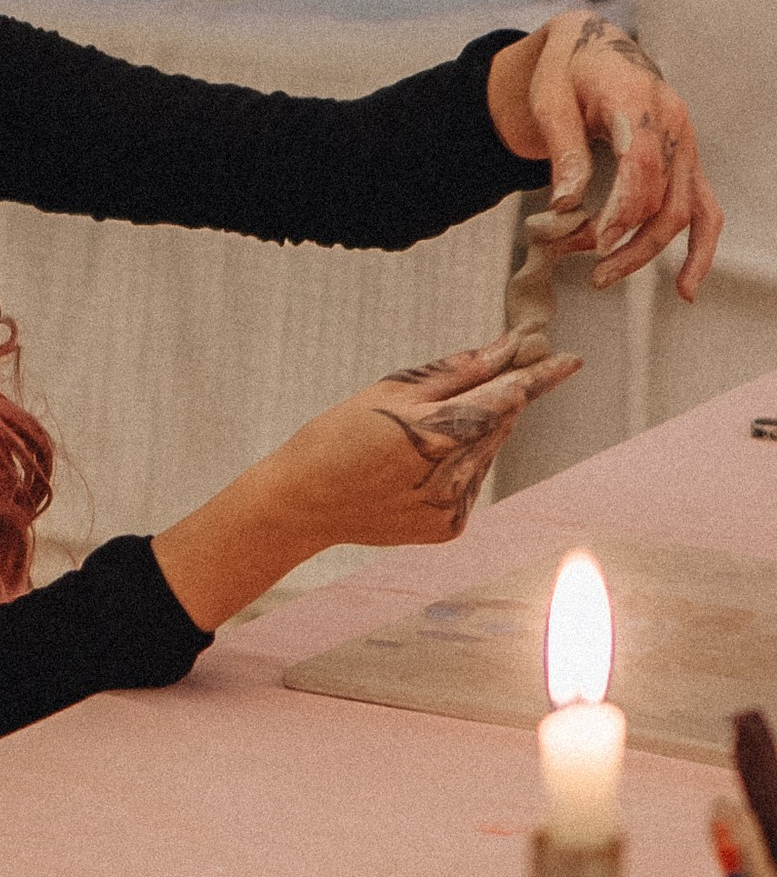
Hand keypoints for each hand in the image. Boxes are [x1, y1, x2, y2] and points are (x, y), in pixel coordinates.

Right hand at [278, 332, 582, 549]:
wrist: (302, 503)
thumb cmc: (337, 436)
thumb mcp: (389, 391)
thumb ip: (455, 372)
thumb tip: (505, 348)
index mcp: (440, 432)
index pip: (508, 396)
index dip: (541, 376)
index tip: (573, 360)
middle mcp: (456, 476)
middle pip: (498, 424)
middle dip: (489, 403)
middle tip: (447, 398)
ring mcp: (454, 506)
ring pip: (485, 454)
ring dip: (469, 437)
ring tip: (414, 440)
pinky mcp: (448, 528)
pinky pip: (469, 485)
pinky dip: (454, 469)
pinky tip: (413, 470)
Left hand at [492, 16, 721, 297]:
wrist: (593, 47)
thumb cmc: (567, 70)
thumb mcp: (548, 100)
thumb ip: (563, 151)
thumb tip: (566, 205)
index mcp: (638, 100)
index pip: (643, 165)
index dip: (622, 209)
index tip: (593, 241)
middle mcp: (672, 124)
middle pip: (663, 198)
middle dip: (622, 240)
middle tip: (577, 261)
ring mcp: (685, 144)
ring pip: (683, 211)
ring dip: (644, 251)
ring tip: (603, 277)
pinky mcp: (685, 161)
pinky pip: (705, 209)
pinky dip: (700, 249)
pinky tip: (687, 288)